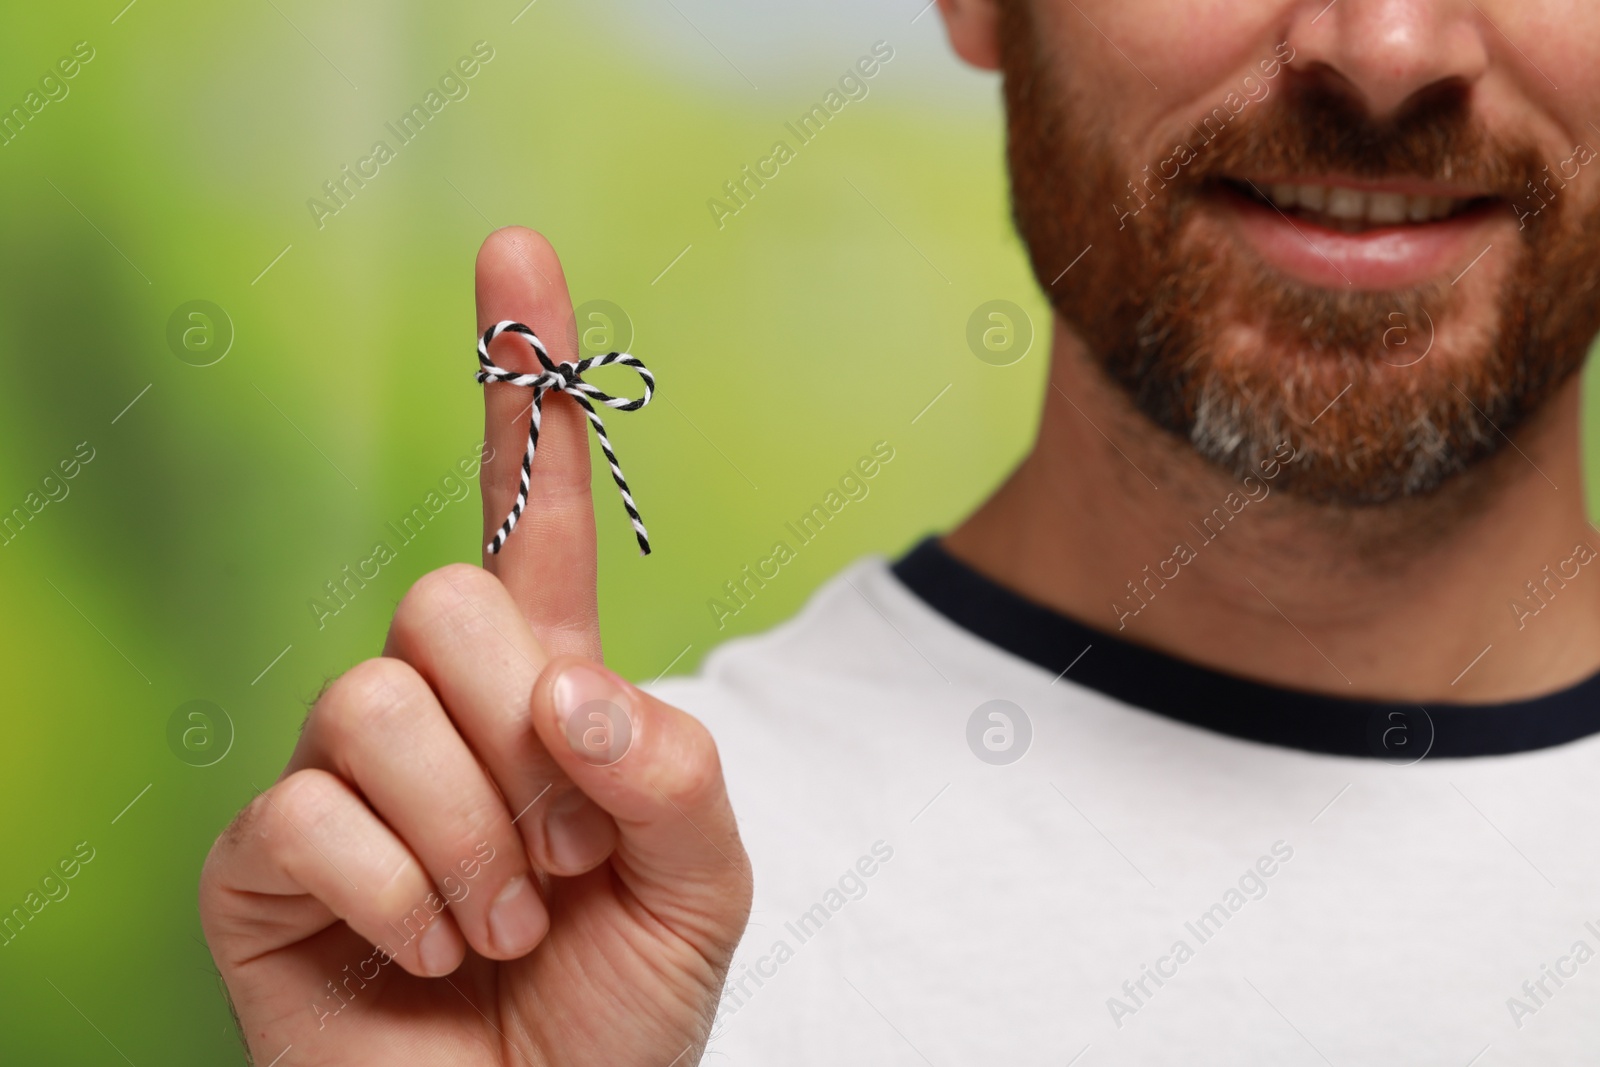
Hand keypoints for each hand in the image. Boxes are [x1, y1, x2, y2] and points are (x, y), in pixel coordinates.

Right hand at [199, 228, 750, 1065]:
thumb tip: (564, 687)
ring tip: (505, 921)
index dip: (524, 381)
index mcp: (545, 687)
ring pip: (369, 699)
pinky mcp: (264, 858)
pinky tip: (431, 954)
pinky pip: (305, 809)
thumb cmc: (619, 1010)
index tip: (517, 251)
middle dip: (522, 733)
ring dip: (470, 836)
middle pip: (440, 597)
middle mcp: (433, 707)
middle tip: (565, 854)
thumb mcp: (703, 884)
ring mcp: (340, 776)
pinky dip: (400, 895)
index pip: (531, 511)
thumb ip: (674, 768)